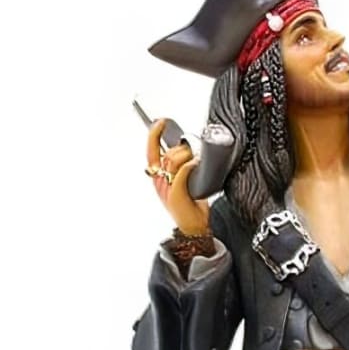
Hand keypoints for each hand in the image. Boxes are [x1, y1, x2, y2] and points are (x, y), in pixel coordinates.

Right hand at [146, 120, 209, 235]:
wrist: (193, 228)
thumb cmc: (191, 206)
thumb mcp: (183, 182)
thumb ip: (182, 167)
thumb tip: (190, 149)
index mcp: (158, 177)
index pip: (151, 151)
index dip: (154, 134)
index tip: (160, 122)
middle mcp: (159, 181)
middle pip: (166, 154)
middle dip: (181, 148)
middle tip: (192, 151)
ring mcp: (166, 188)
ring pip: (173, 161)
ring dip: (187, 155)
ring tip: (197, 160)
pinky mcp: (175, 194)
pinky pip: (182, 172)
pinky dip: (190, 165)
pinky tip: (196, 164)